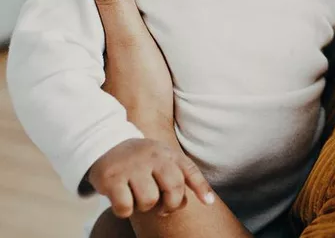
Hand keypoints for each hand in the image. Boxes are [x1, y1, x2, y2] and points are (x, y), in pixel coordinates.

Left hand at [86, 0, 173, 138]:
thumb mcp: (131, 43)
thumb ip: (114, 3)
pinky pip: (106, 32)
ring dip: (110, 0)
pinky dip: (117, 17)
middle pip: (84, 4)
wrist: (153, 145)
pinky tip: (133, 10)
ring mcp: (91, 63)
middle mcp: (75, 52)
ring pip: (96, 19)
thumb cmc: (142, 97)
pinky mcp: (107, 70)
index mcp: (72, 42)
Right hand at [88, 138, 212, 218]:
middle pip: (173, 188)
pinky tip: (122, 200)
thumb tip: (206, 201)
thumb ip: (181, 176)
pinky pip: (126, 207)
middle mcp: (153, 157)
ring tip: (137, 196)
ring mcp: (133, 166)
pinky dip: (125, 210)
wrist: (105, 144)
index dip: (201, 187)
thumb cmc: (141, 160)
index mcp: (168, 154)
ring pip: (149, 200)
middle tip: (162, 208)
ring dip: (144, 207)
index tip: (208, 202)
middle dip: (170, 205)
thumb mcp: (163, 159)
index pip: (190, 170)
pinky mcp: (112, 178)